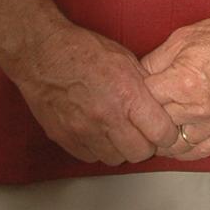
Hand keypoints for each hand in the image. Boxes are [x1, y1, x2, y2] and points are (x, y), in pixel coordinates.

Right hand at [7, 20, 181, 164]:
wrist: (43, 53)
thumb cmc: (83, 50)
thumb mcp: (125, 58)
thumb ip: (144, 85)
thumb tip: (160, 105)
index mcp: (127, 94)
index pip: (161, 133)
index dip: (167, 134)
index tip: (165, 130)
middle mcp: (107, 117)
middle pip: (140, 153)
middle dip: (145, 144)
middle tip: (141, 132)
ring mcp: (84, 131)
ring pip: (115, 159)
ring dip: (120, 148)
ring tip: (116, 130)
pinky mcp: (65, 139)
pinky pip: (90, 157)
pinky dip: (96, 148)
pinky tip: (96, 131)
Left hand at [143, 13, 209, 160]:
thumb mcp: (183, 37)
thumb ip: (155, 60)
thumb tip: (137, 76)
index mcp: (183, 82)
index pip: (144, 98)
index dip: (136, 91)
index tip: (134, 88)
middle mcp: (198, 108)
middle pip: (157, 122)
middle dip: (146, 114)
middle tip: (141, 108)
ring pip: (174, 144)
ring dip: (162, 136)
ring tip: (155, 126)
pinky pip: (200, 151)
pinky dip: (184, 151)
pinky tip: (176, 142)